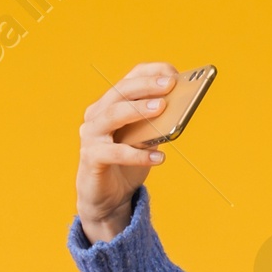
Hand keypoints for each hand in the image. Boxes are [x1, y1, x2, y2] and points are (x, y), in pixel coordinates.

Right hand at [76, 62, 177, 244]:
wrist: (107, 199)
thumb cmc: (126, 166)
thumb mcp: (143, 141)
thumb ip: (155, 125)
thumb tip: (179, 110)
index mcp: (109, 105)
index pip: (128, 80)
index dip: (150, 74)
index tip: (173, 72)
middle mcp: (96, 114)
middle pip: (120, 92)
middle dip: (146, 86)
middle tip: (170, 85)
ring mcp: (91, 135)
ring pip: (114, 115)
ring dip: (139, 110)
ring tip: (163, 109)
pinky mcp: (92, 158)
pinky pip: (116, 153)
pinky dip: (139, 155)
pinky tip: (159, 156)